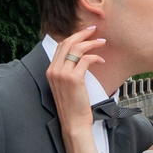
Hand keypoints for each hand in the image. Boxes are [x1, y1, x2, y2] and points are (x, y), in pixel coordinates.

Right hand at [48, 25, 106, 140]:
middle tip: (94, 30)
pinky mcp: (73, 78)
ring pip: (77, 49)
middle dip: (81, 34)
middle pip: (67, 43)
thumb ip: (68, 72)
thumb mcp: (65, 86)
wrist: (73, 122)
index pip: (60, 46)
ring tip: (102, 42)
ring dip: (91, 43)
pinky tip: (101, 61)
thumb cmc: (73, 106)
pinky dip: (95, 57)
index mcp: (50, 70)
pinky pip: (85, 60)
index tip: (85, 33)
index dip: (73, 37)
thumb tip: (80, 58)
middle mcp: (54, 70)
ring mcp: (62, 74)